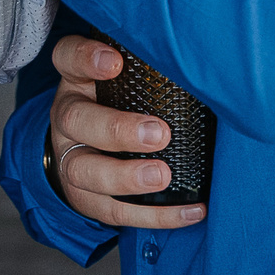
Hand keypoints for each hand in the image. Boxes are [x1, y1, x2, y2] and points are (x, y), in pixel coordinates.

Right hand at [42, 36, 205, 231]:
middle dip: (117, 130)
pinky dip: (154, 216)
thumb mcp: (124, 77)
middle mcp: (67, 117)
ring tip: (162, 177)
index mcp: (77, 80)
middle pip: (76, 120)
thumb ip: (150, 69)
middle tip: (158, 134)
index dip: (86, 58)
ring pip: (83, 171)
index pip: (68, 59)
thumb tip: (207, 66)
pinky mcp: (85, 197)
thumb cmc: (120, 102)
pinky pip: (113, 211)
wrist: (86, 146)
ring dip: (125, 177)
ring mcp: (70, 159)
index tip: (115, 62)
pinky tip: (191, 211)